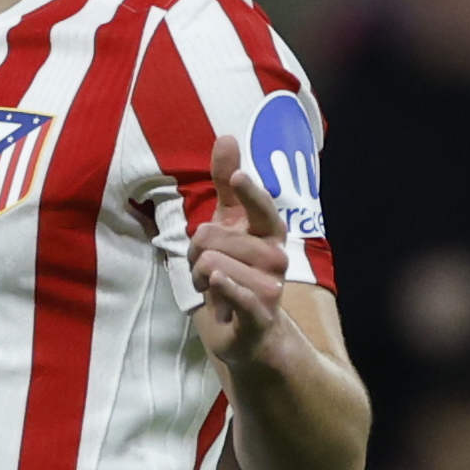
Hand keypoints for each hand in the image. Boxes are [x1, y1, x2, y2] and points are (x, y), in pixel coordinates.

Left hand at [187, 134, 293, 368]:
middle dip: (194, 252)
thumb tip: (228, 136)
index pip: (261, 207)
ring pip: (211, 264)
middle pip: (211, 237)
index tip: (238, 177)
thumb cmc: (236, 272)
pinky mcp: (259, 314)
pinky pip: (238, 294)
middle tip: (204, 267)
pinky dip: (224, 287)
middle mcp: (276, 257)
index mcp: (270, 233)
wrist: (250, 333)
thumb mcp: (229, 225)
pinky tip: (217, 282)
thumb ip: (226, 183)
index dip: (248, 192)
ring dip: (198, 277)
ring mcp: (271, 287)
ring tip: (212, 287)